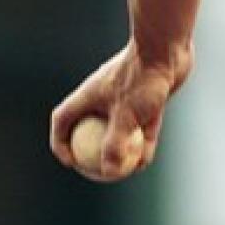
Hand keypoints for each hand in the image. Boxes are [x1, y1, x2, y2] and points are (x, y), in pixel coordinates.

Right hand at [49, 39, 193, 181]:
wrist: (166, 51)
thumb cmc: (141, 79)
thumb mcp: (127, 115)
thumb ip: (116, 144)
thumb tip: (109, 172)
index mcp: (87, 96)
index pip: (62, 120)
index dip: (59, 142)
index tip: (69, 163)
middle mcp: (101, 97)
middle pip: (87, 128)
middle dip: (87, 151)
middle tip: (94, 172)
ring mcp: (123, 99)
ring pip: (114, 130)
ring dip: (116, 150)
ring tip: (122, 172)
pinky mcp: (144, 100)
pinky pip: (137, 128)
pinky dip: (138, 144)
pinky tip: (145, 162)